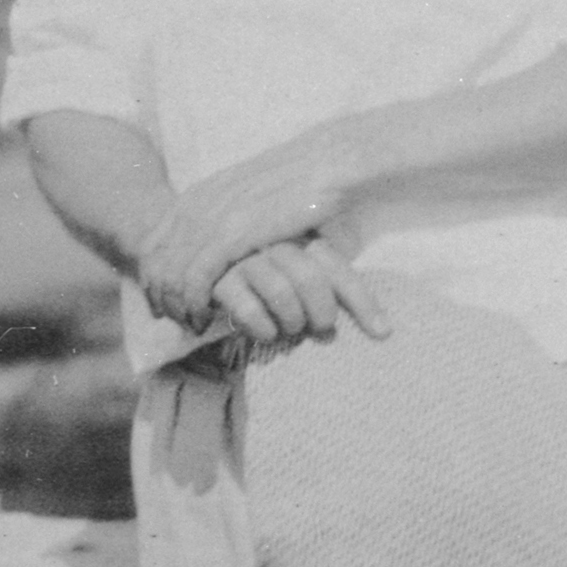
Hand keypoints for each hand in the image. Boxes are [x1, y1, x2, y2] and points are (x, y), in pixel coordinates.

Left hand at [140, 125, 370, 319]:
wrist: (329, 161)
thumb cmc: (301, 185)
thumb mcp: (252, 202)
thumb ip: (231, 223)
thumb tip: (224, 255)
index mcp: (197, 195)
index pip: (153, 243)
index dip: (152, 277)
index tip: (161, 302)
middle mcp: (195, 205)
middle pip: (155, 261)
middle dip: (159, 296)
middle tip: (172, 322)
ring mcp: (211, 218)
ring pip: (171, 273)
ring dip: (176, 306)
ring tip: (190, 326)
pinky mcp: (232, 234)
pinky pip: (196, 278)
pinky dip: (195, 304)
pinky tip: (204, 319)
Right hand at [196, 238, 392, 347]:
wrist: (183, 237)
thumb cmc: (255, 258)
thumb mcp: (294, 253)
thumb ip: (322, 270)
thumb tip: (373, 313)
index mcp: (296, 231)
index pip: (336, 265)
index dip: (362, 301)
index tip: (383, 333)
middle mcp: (271, 240)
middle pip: (313, 277)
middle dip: (323, 312)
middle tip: (322, 330)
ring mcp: (241, 256)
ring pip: (282, 292)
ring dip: (293, 320)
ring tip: (291, 331)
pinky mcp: (212, 276)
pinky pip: (246, 306)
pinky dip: (261, 327)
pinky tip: (265, 334)